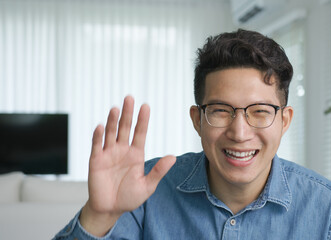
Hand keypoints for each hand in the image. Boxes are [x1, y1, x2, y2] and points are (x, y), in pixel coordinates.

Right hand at [80, 96, 175, 235]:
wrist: (110, 209)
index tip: (146, 106)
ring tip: (116, 108)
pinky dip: (98, 136)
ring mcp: (108, 154)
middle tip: (130, 98)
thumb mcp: (147, 186)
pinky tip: (100, 126)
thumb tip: (173, 157)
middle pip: (125, 128)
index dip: (142, 120)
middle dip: (128, 113)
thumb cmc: (129, 197)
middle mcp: (122, 150)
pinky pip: (96, 145)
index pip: (140, 133)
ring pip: (111, 133)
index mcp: (136, 154)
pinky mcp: (96, 160)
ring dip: (112, 121)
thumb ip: (158, 171)